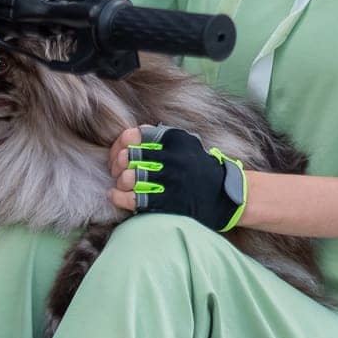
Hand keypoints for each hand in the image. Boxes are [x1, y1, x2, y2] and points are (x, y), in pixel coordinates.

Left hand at [108, 126, 247, 232]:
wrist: (223, 195)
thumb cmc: (198, 169)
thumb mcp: (185, 145)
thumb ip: (159, 138)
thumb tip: (128, 139)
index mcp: (173, 139)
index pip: (132, 136)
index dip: (118, 147)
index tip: (118, 156)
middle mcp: (171, 157)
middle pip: (127, 157)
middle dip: (117, 166)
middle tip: (117, 172)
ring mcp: (169, 181)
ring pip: (128, 178)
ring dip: (120, 182)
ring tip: (122, 185)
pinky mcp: (168, 202)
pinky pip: (133, 199)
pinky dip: (118, 197)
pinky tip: (115, 196)